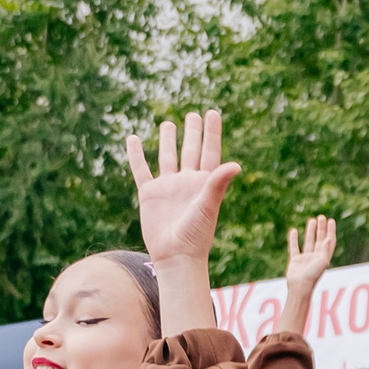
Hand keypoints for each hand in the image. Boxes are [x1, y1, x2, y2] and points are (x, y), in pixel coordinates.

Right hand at [126, 111, 240, 275]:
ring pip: (167, 157)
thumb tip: (236, 164)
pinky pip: (141, 169)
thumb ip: (218, 183)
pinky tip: (132, 139)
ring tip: (168, 124)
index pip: (209, 151)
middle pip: (190, 151)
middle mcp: (187, 182)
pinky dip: (136, 155)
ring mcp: (168, 187)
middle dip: (192, 133)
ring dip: (167, 141)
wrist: (175, 256)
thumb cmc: (196, 235)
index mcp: (204, 183)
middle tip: (193, 115)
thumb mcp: (208, 206)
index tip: (213, 113)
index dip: (211, 132)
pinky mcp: (149, 194)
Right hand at [277, 215, 337, 334]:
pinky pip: (294, 247)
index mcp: (324, 257)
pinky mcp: (295, 260)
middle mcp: (316, 257)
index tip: (331, 220)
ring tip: (311, 220)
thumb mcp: (322, 262)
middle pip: (320, 239)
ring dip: (311, 231)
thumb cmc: (312, 276)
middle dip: (321, 228)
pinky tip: (294, 230)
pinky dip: (294, 239)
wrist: (299, 287)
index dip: (331, 231)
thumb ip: (325, 249)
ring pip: (309, 241)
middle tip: (321, 217)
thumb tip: (329, 237)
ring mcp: (305, 258)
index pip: (329, 241)